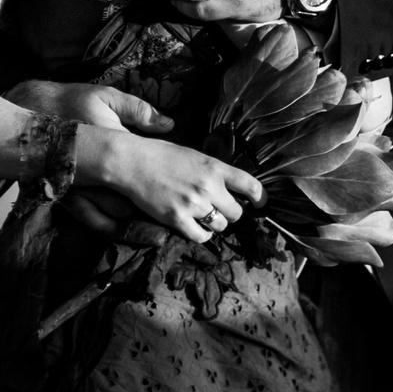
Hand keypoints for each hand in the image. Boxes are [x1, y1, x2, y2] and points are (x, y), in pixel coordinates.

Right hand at [8, 80, 172, 232]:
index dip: (161, 183)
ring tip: (149, 219)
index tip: (173, 186)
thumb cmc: (70, 102)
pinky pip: (91, 219)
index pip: (145, 172)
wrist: (32, 114)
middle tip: (166, 206)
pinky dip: (108, 226)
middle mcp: (96, 171)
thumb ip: (138, 110)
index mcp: (112, 145)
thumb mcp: (105, 97)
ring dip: (132, 219)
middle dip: (150, 205)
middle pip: (133, 199)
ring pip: (115, 215)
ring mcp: (81, 188)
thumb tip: (168, 124)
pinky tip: (120, 228)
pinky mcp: (67, 196)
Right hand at [77, 128, 263, 243]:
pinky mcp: (177, 219)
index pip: (251, 185)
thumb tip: (231, 185)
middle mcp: (208, 187)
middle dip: (230, 213)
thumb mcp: (194, 155)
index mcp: (214, 167)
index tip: (260, 203)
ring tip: (204, 216)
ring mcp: (193, 204)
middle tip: (220, 209)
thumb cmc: (161, 155)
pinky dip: (200, 234)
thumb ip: (214, 170)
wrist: (132, 162)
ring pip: (220, 226)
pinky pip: (201, 237)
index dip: (260, 198)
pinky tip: (194, 226)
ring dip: (215, 224)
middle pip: (237, 213)